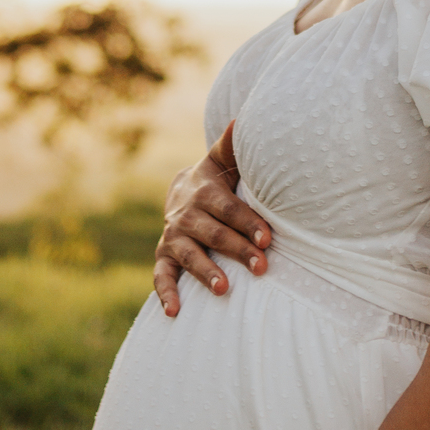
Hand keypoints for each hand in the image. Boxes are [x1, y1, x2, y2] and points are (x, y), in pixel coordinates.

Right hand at [154, 122, 271, 316]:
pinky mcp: (164, 256)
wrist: (183, 191)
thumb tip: (244, 118)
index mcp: (205, 191)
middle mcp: (186, 214)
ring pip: (189, 255)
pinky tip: (176, 312)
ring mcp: (173, 236)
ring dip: (206, 272)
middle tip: (262, 267)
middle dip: (237, 250)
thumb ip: (234, 144)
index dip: (247, 223)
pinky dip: (166, 293)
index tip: (267, 238)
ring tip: (224, 289)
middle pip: (213, 234)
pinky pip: (161, 275)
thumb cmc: (217, 179)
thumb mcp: (223, 160)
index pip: (228, 208)